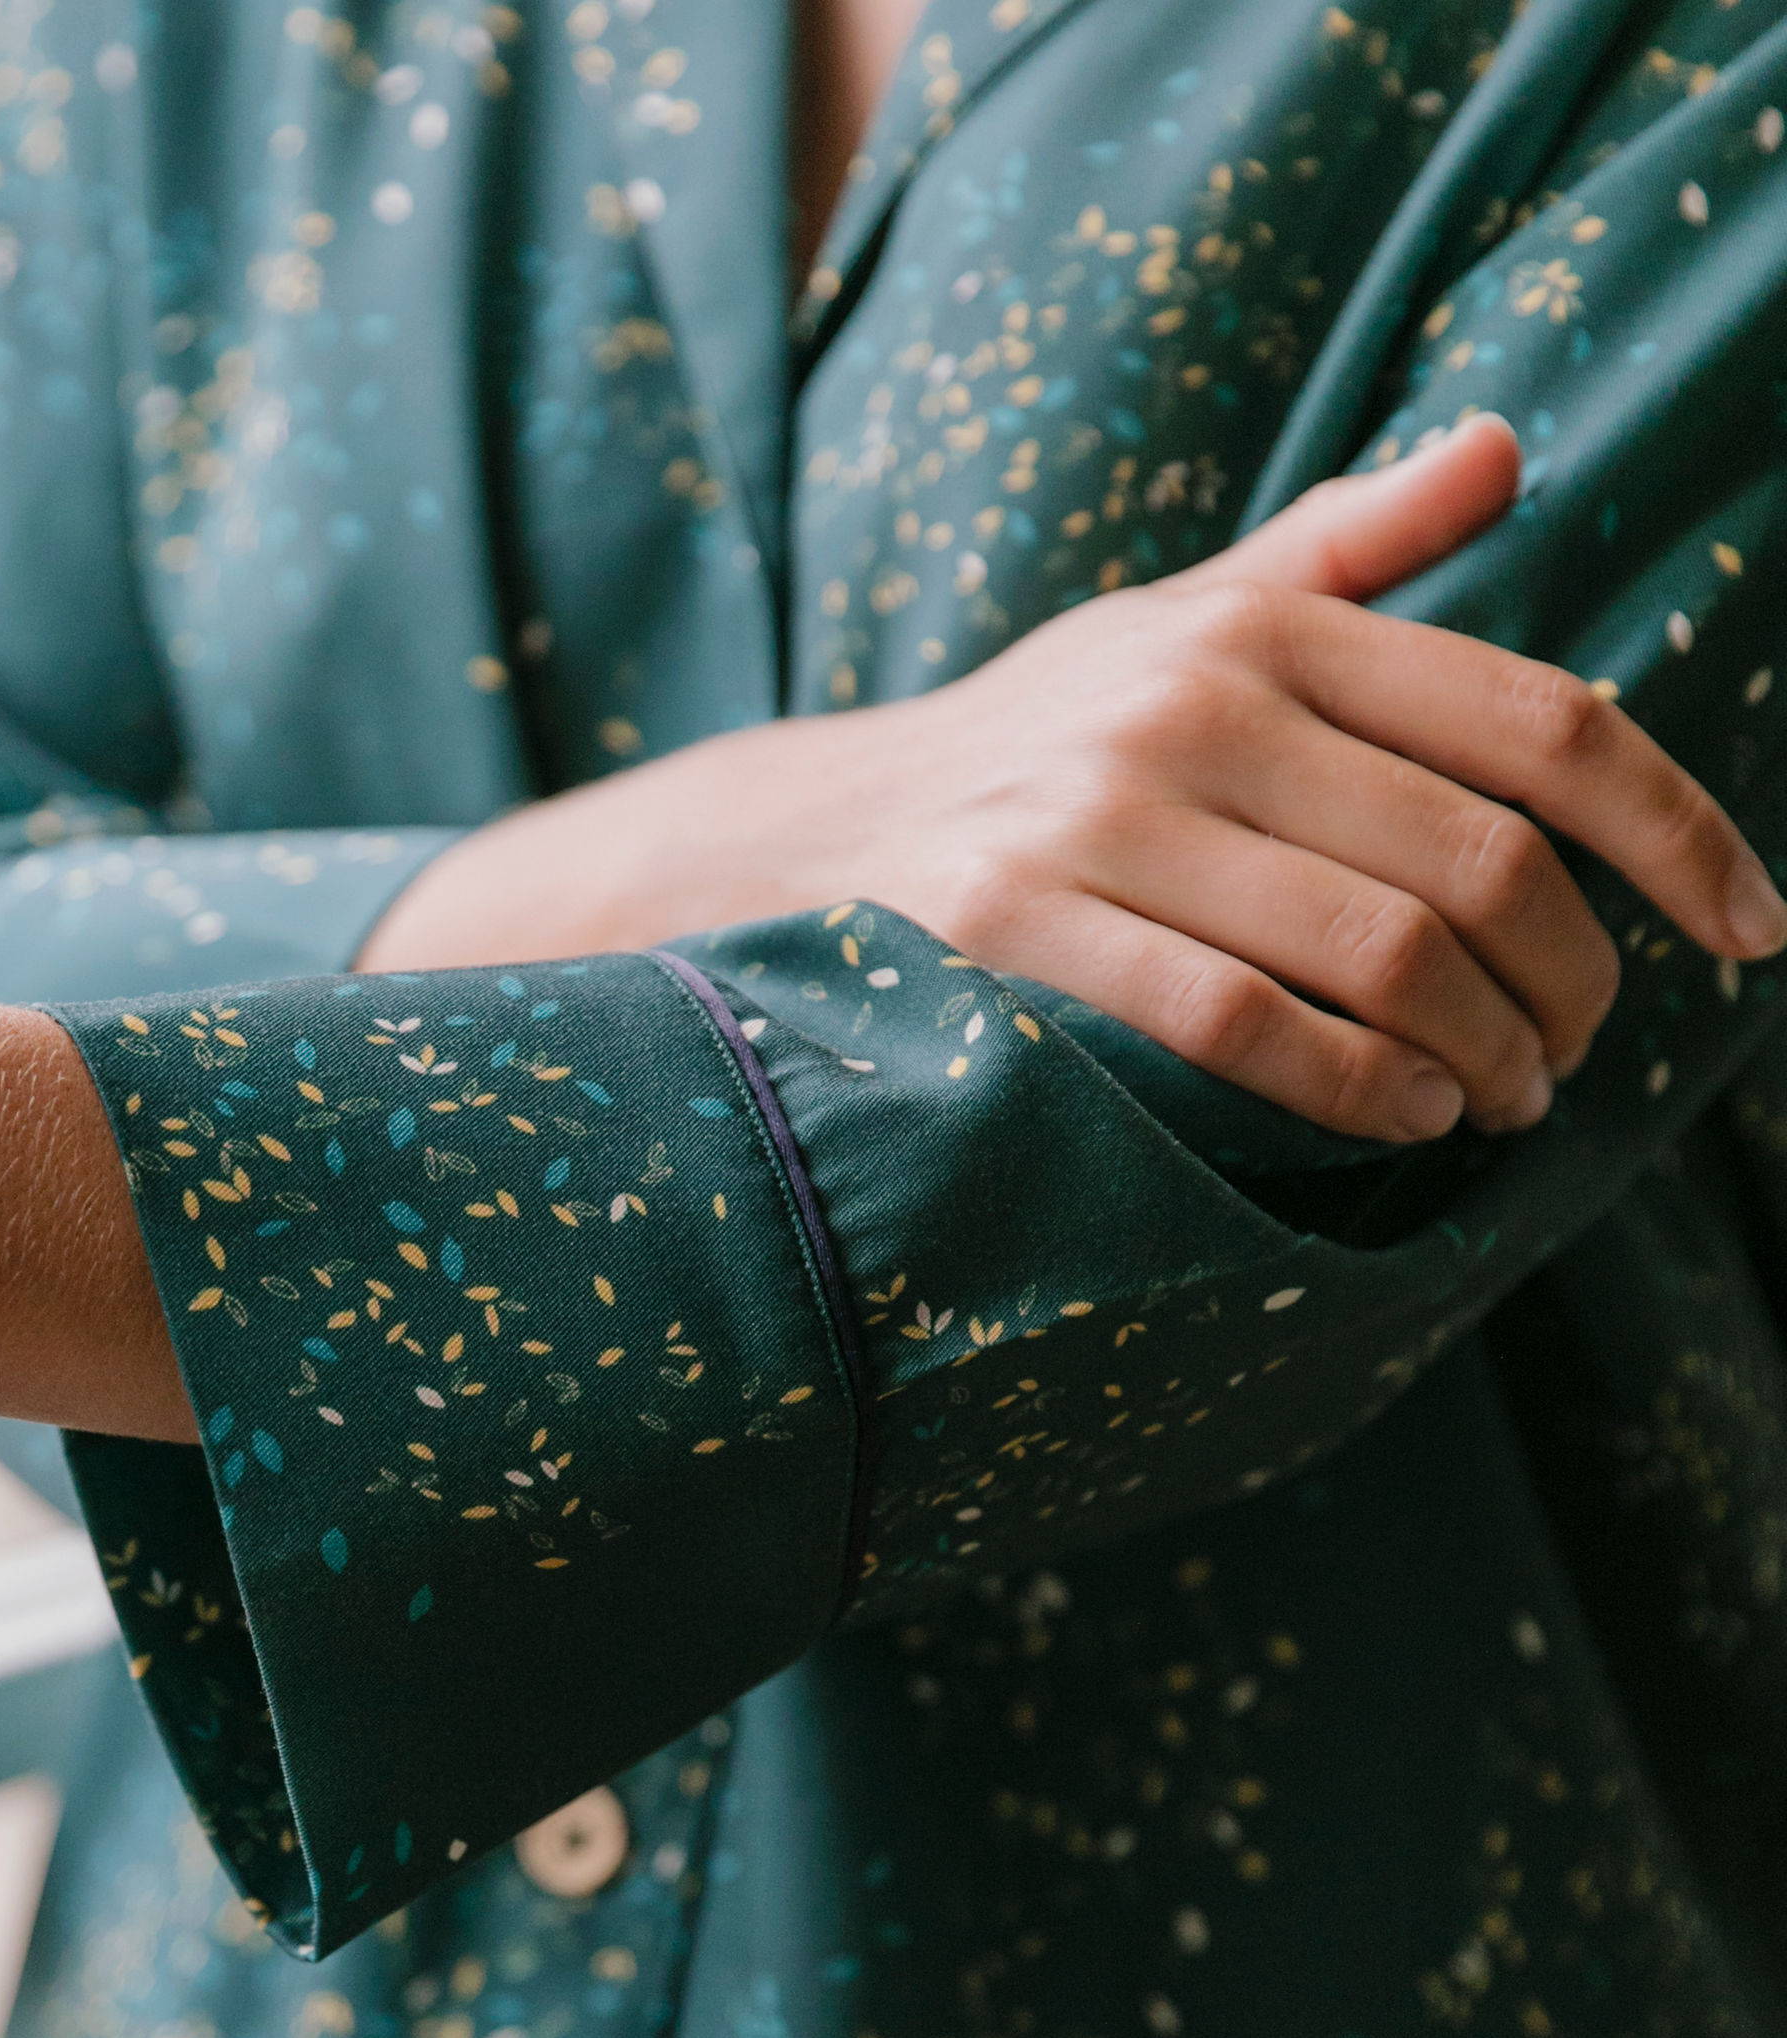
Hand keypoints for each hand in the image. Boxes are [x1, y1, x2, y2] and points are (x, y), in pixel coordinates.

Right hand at [363, 413, 1786, 1142]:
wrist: (813, 825)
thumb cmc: (1038, 737)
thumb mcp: (1178, 615)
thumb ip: (1346, 550)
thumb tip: (1505, 446)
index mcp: (1267, 623)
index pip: (1543, 724)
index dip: (1682, 837)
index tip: (1747, 933)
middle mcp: (1192, 701)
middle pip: (1481, 861)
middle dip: (1574, 984)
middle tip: (1582, 1051)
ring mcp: (1098, 813)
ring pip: (1378, 954)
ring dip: (1481, 1054)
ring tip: (1504, 1100)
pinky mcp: (1018, 923)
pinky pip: (1239, 1026)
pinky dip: (1357, 1089)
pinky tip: (1403, 1121)